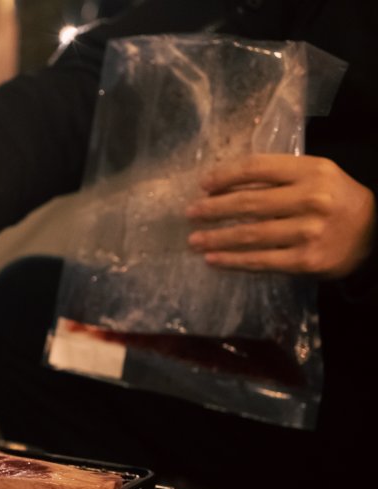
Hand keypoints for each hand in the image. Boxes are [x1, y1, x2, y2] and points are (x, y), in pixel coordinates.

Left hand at [186, 154, 375, 278]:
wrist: (375, 233)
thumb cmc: (335, 200)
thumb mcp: (314, 177)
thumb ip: (277, 177)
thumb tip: (222, 185)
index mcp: (311, 171)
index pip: (258, 168)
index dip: (225, 176)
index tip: (203, 185)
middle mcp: (311, 199)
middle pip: (249, 203)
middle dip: (213, 209)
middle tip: (190, 214)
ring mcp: (309, 232)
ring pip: (251, 235)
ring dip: (216, 238)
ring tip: (194, 240)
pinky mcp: (306, 261)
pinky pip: (261, 260)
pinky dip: (232, 260)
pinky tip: (213, 260)